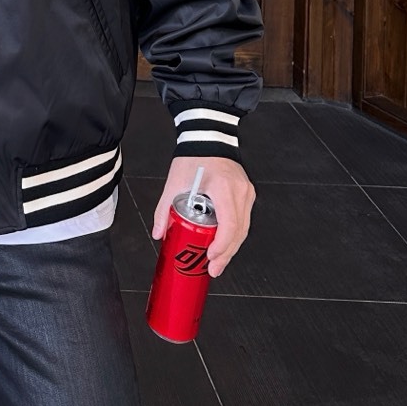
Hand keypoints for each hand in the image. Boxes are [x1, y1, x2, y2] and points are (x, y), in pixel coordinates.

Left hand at [150, 155, 253, 277]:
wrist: (207, 136)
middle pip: (238, 232)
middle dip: (226, 254)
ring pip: (244, 229)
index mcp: (223, 187)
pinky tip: (224, 245)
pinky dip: (234, 235)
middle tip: (213, 269)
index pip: (228, 224)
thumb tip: (159, 233)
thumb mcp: (174, 183)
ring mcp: (246, 192)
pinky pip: (243, 220)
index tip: (210, 258)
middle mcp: (239, 191)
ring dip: (231, 247)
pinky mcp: (247, 193)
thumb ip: (164, 209)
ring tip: (217, 262)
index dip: (221, 246)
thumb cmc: (193, 156)